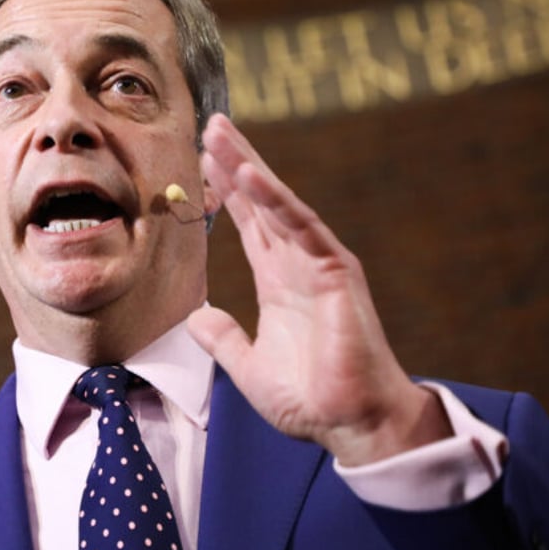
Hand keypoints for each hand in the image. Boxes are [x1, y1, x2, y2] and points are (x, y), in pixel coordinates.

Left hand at [188, 114, 450, 465]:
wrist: (351, 424)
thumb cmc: (310, 399)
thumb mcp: (248, 367)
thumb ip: (222, 339)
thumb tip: (197, 315)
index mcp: (278, 281)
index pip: (248, 224)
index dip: (225, 191)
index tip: (202, 159)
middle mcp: (297, 264)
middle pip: (260, 202)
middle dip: (234, 162)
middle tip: (210, 125)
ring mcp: (318, 263)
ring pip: (278, 203)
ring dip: (248, 166)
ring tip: (220, 133)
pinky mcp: (336, 272)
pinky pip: (302, 227)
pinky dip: (276, 200)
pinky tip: (250, 175)